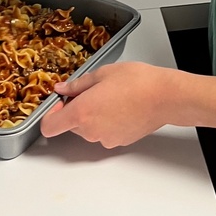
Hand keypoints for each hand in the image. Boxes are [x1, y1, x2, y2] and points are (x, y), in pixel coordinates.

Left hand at [40, 62, 176, 147]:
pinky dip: (108, 122)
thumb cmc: (137, 82)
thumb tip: (62, 89)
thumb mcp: (102, 73)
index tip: (60, 103)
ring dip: (93, 115)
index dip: (50, 114)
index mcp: (81, 113)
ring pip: (89, 129)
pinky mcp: (119, 142)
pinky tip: (122, 106)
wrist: (165, 96)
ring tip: (112, 96)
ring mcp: (105, 139)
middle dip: (77, 109)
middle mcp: (90, 131)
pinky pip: (105, 133)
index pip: (49, 126)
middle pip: (71, 125)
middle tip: (93, 91)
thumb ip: (77, 84)